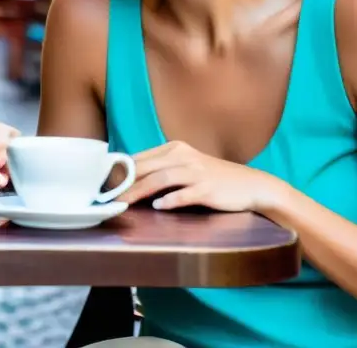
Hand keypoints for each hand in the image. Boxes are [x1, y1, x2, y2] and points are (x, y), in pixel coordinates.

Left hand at [119, 140, 284, 212]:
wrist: (253, 186)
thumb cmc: (215, 179)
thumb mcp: (187, 167)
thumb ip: (162, 169)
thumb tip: (131, 180)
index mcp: (175, 149)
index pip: (140, 158)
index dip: (120, 172)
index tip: (103, 184)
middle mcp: (184, 157)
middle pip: (146, 167)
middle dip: (124, 183)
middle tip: (106, 197)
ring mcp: (197, 172)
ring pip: (161, 178)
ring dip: (140, 191)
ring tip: (124, 203)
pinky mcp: (209, 188)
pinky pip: (186, 193)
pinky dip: (171, 199)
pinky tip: (159, 206)